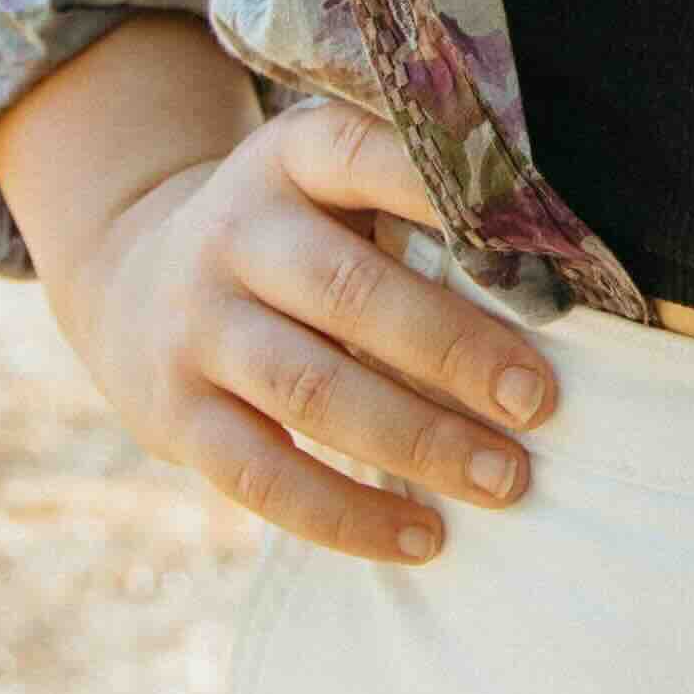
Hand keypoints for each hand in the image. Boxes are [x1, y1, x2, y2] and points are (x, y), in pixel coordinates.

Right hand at [0, 40, 558, 563]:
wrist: (132, 283)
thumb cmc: (294, 239)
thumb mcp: (332, 188)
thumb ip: (419, 209)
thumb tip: (562, 275)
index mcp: (291, 159)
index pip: (366, 156)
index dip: (445, 195)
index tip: (538, 247)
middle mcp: (234, 233)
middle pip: (348, 291)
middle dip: (452, 350)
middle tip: (538, 401)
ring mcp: (195, 326)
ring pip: (310, 390)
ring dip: (416, 440)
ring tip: (504, 478)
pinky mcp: (173, 413)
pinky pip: (262, 476)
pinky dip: (346, 516)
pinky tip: (423, 538)